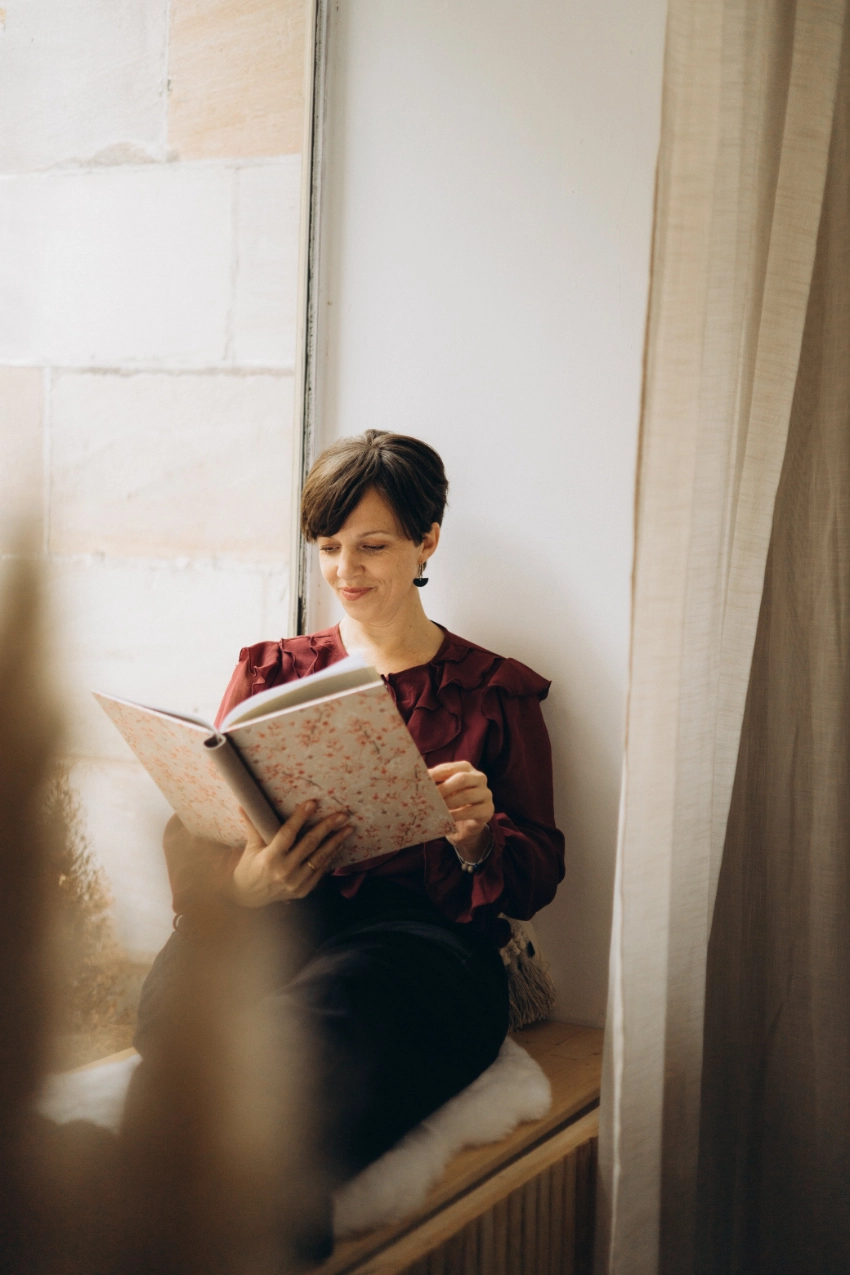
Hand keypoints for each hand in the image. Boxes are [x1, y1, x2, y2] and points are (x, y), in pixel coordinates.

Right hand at [230, 801, 352, 907]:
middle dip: (327, 827)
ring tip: (347, 828)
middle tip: (341, 815)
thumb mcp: (251, 847)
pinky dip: (330, 857)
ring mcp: (295, 882)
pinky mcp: (303, 890)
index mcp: (270, 858)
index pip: (287, 833)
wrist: (249, 897)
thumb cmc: (249, 867)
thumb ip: (253, 826)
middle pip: (309, 844)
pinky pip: (320, 871)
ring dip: (335, 842)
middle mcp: (284, 871)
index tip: (312, 803)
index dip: (300, 817)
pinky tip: (338, 845)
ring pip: (319, 858)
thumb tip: (244, 804)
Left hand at [428, 761, 494, 861]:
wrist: (464, 828)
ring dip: (449, 802)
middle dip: (444, 788)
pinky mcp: (488, 810)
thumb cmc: (450, 804)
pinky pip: (472, 811)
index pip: (450, 768)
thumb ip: (434, 784)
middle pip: (462, 779)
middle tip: (430, 797)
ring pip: (467, 795)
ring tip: (437, 809)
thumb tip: (415, 781)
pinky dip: (457, 815)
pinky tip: (447, 818)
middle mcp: (479, 778)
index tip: (421, 781)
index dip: (435, 774)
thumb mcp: (443, 792)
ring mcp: (486, 794)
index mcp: (466, 768)